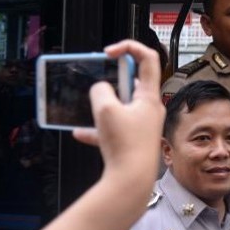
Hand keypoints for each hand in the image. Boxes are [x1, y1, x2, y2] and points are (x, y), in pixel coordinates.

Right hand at [72, 40, 164, 183]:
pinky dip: (97, 129)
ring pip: (121, 106)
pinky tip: (80, 133)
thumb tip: (101, 89)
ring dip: (103, 106)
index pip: (148, 59)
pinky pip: (113, 129)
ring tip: (90, 110)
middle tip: (100, 83)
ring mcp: (142, 126)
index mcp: (149, 96)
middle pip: (133, 82)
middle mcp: (150, 109)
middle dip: (112, 81)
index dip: (129, 48)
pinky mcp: (133, 141)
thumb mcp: (105, 109)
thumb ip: (100, 91)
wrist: (131, 182)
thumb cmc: (125, 147)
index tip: (110, 52)